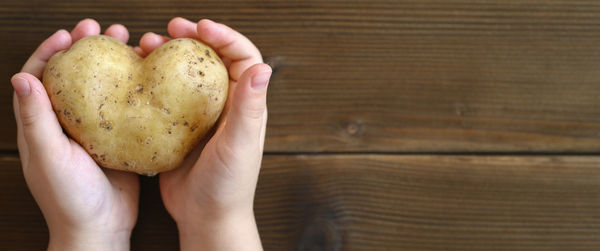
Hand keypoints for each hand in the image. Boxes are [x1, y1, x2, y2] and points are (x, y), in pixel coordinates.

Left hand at [11, 19, 138, 250]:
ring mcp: (94, 131)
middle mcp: (67, 123)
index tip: (69, 34)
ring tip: (131, 44)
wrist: (101, 228)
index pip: (39, 77)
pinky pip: (124, 107)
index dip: (51, 51)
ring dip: (113, 64)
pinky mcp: (118, 139)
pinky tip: (147, 77)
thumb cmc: (68, 198)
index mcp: (43, 125)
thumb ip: (36, 118)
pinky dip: (133, 88)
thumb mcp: (49, 156)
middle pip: (73, 76)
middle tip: (104, 29)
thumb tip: (22, 77)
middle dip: (86, 49)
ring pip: (102, 88)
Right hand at [136, 17, 270, 250]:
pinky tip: (135, 73)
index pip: (242, 56)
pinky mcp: (177, 125)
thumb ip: (249, 107)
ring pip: (184, 73)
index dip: (224, 36)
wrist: (205, 217)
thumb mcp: (239, 144)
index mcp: (244, 103)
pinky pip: (164, 94)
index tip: (201, 26)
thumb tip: (263, 67)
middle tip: (169, 28)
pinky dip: (151, 79)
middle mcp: (223, 103)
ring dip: (167, 55)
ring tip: (146, 45)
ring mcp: (199, 113)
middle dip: (192, 37)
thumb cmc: (229, 185)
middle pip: (211, 57)